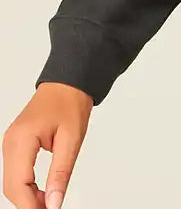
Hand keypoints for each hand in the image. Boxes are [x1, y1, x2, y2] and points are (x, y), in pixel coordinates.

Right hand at [2, 84, 92, 208]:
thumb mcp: (72, 139)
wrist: (68, 82)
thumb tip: (54, 202)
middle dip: (28, 204)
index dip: (31, 205)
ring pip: (12, 182)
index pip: (18, 184)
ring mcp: (10, 144)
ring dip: (27, 196)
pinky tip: (42, 191)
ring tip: (49, 203)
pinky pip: (15, 172)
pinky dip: (27, 185)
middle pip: (11, 187)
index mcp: (21, 140)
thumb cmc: (71, 103)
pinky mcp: (15, 145)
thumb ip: (61, 172)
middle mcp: (10, 143)